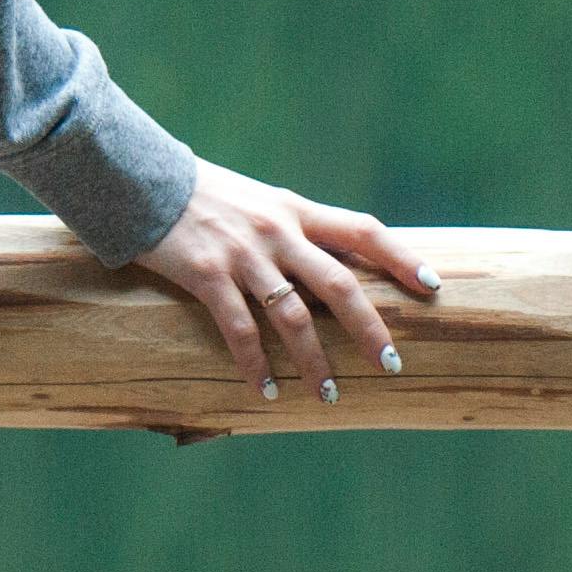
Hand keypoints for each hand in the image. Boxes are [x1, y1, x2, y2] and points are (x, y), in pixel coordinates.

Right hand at [131, 158, 441, 404]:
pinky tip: (265, 389)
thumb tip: (334, 265)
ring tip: (327, 394)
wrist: (139, 177)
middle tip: (392, 364)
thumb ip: (293, 229)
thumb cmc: (201, 195)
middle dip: (370, 328)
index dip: (402, 257)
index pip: (363, 229)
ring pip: (294, 316)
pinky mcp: (207, 274)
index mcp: (294, 209)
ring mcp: (243, 253)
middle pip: (339, 283)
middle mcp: (277, 230)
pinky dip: (255, 365)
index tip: (432, 287)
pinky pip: (240, 329)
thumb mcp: (257, 201)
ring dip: (314, 361)